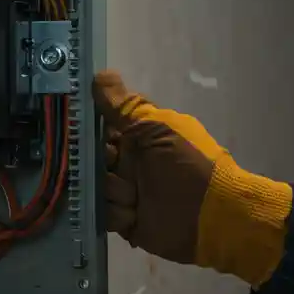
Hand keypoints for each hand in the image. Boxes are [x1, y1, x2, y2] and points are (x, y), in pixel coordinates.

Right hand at [94, 70, 292, 285]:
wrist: (214, 217)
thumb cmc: (189, 165)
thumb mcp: (156, 129)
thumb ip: (123, 106)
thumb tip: (99, 73)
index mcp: (139, 136)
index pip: (101, 127)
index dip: (88, 128)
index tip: (80, 130)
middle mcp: (130, 162)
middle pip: (92, 158)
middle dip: (98, 163)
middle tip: (114, 166)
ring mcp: (127, 191)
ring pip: (95, 186)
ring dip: (112, 191)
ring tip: (134, 197)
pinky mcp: (126, 220)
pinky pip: (105, 214)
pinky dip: (118, 214)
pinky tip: (134, 214)